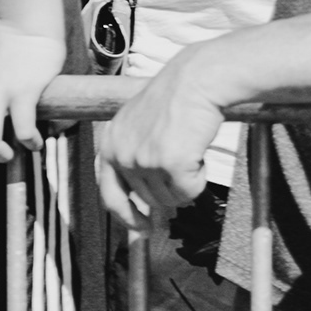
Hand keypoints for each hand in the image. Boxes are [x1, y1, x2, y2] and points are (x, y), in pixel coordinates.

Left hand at [96, 52, 227, 226]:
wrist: (195, 81)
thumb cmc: (174, 102)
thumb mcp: (137, 127)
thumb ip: (132, 158)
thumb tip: (142, 200)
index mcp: (109, 145)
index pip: (109, 194)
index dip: (126, 216)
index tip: (142, 229)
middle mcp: (120, 154)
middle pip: (149, 200)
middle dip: (170, 190)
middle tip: (183, 163)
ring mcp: (143, 160)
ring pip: (171, 199)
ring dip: (186, 182)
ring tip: (188, 149)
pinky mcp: (169, 163)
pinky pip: (190, 192)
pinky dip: (201, 178)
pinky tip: (199, 153)